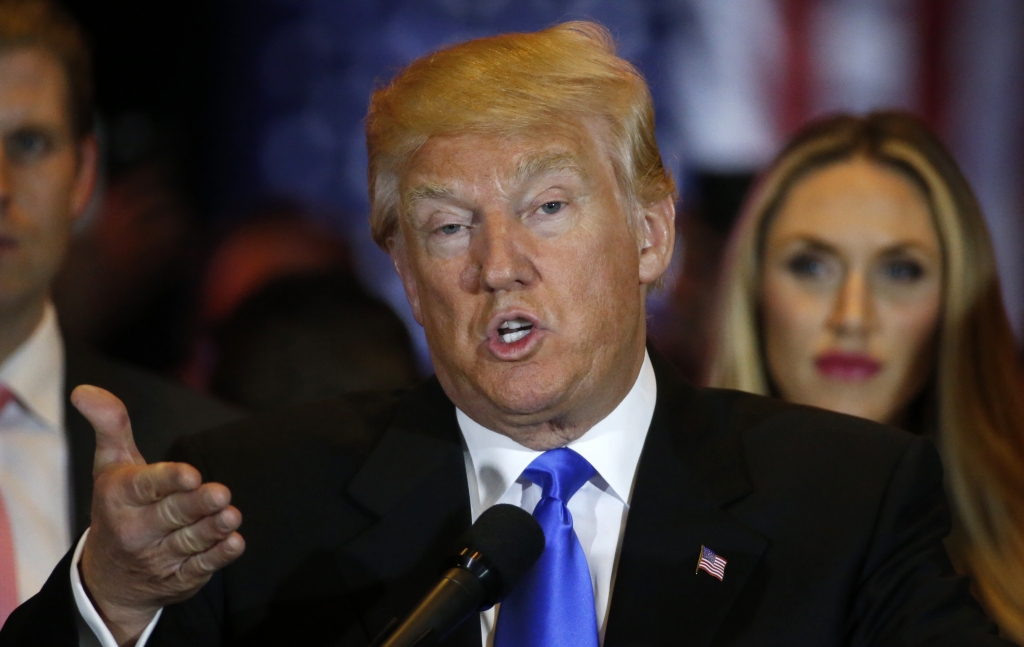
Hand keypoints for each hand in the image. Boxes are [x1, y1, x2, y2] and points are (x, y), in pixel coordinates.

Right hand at [73, 385, 244, 644]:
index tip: (190, 473)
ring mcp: (157, 558)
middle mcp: (136, 530)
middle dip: (197, 505)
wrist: (109, 579)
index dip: (168, 480)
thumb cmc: (119, 507)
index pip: (145, 486)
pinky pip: (200, 568)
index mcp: (120, 498)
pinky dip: (218, 557)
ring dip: (213, 529)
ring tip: (231, 515)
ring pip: (189, 541)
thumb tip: (84, 391)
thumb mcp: (110, 467)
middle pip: (172, 514)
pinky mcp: (178, 579)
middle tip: (221, 494)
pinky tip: (235, 542)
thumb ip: (110, 426)